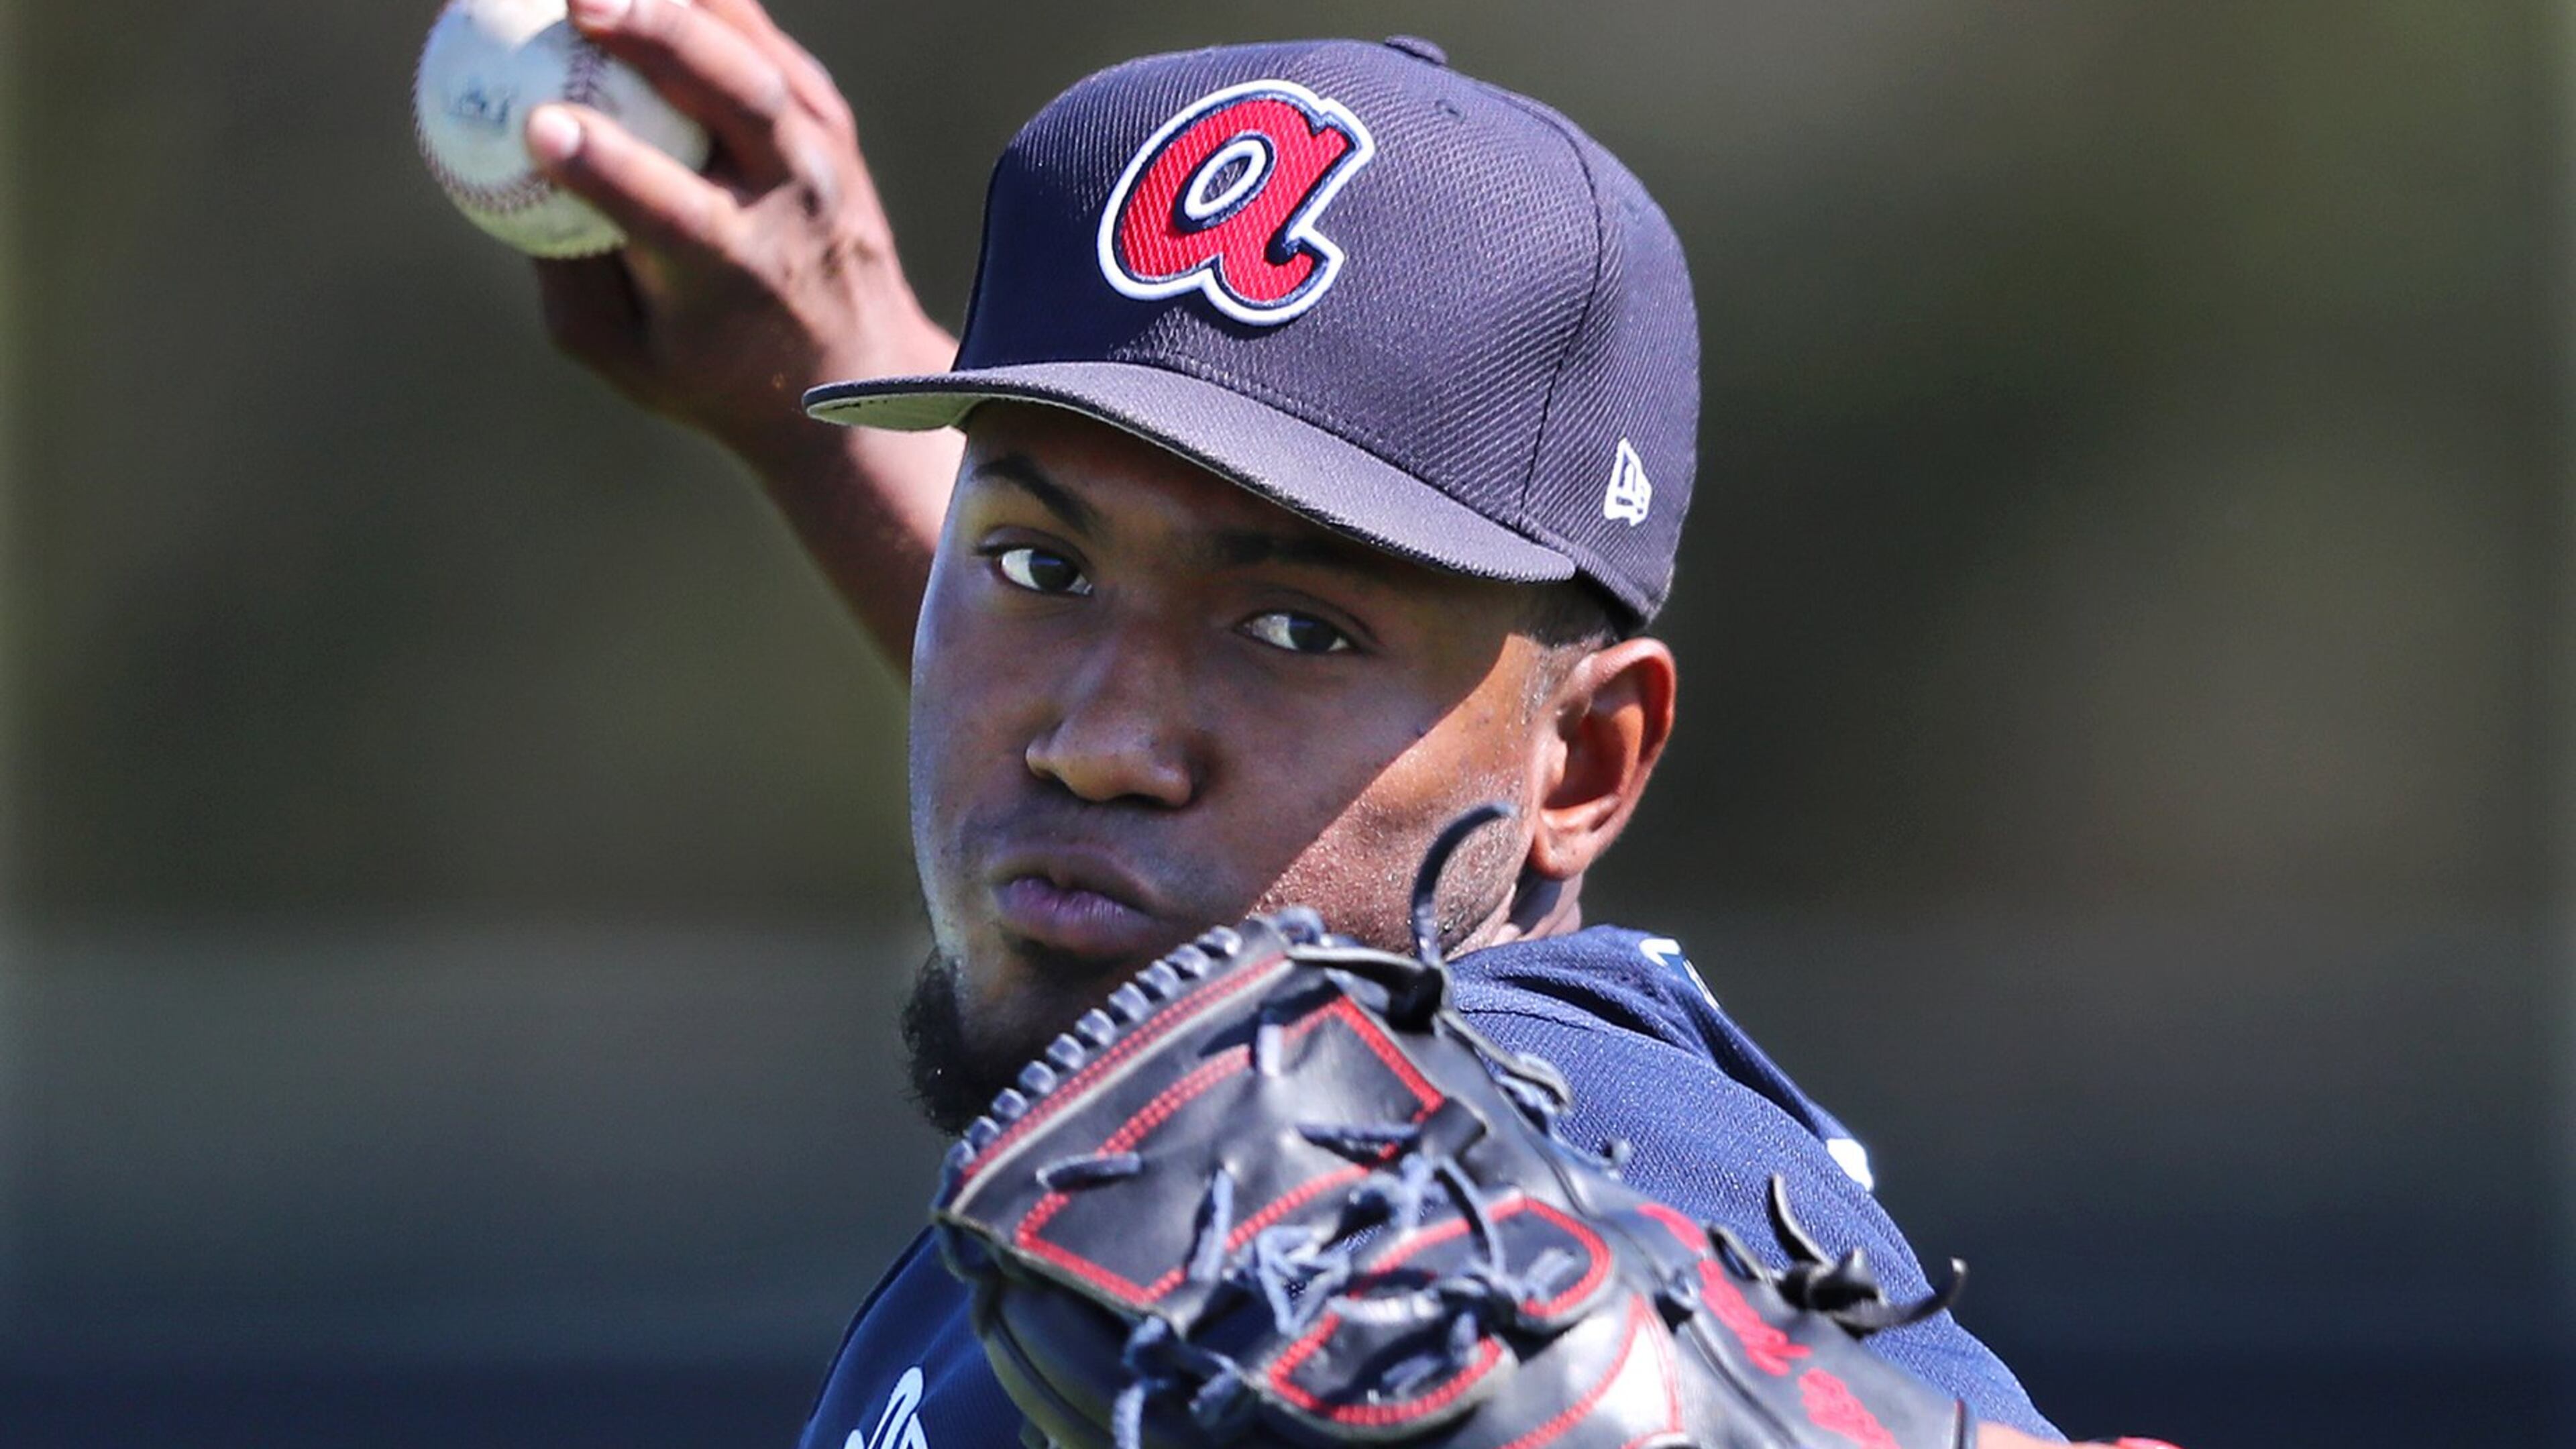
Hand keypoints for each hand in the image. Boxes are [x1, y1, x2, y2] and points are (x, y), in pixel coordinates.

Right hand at [526, 0, 961, 666]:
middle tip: (574, 3)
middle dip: (660, 39)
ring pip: (760, 57)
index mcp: (733, 271)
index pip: (666, 206)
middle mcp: (790, 205)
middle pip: (738, 99)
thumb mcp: (625, 357)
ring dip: (685, 2)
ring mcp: (822, 158)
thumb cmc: (712, 373)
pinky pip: (767, 47)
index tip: (535, 125)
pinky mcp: (830, 126)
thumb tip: (505, 176)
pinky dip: (715, 8)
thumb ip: (566, 275)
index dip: (602, 164)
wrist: (854, 378)